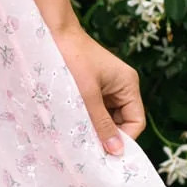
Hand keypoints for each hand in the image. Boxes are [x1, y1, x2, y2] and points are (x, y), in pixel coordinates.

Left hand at [49, 16, 145, 154]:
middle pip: (122, 121)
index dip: (124, 139)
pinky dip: (86, 118)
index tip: (105, 154)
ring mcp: (106, 86)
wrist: (50, 33)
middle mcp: (121, 85)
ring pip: (106, 117)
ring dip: (94, 127)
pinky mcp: (91, 86)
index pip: (136, 121)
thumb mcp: (87, 96)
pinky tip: (73, 125)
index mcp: (128, 84)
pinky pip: (94, 109)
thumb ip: (101, 124)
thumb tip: (116, 151)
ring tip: (79, 138)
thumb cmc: (70, 60)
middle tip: (89, 150)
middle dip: (107, 134)